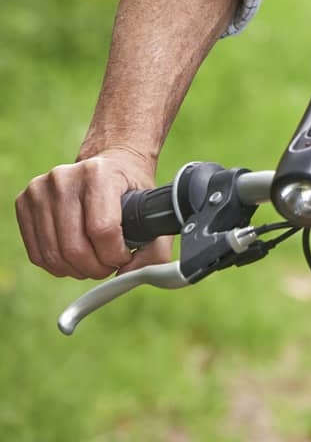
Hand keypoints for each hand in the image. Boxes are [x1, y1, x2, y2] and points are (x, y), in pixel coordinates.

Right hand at [15, 147, 171, 280]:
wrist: (108, 164)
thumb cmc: (130, 190)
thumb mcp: (152, 212)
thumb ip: (154, 251)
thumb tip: (129, 277)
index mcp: (99, 173)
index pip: (103, 230)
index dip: (115, 256)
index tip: (123, 256)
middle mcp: (64, 178)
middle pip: (75, 248)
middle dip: (96, 268)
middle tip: (108, 265)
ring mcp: (40, 189)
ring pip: (54, 255)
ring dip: (77, 270)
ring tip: (93, 261)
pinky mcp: (24, 202)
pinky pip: (38, 254)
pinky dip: (58, 266)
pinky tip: (74, 257)